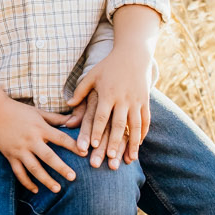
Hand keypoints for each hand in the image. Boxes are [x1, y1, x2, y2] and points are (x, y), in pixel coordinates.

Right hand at [0, 98, 82, 192]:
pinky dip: (27, 182)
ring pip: (34, 168)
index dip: (73, 146)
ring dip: (46, 180)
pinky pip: (19, 173)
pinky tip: (35, 189)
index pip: (60, 138)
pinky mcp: (10, 156)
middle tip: (73, 177)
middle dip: (61, 168)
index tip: (84, 153)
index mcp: (40, 128)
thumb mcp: (38, 112)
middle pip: (48, 157)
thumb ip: (56, 118)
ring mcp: (19, 149)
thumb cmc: (18, 110)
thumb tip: (74, 120)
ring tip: (57, 189)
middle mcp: (30, 140)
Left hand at [67, 44, 152, 167]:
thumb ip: (80, 91)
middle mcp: (123, 99)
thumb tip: (67, 104)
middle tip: (109, 159)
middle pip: (118, 124)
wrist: (133, 54)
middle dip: (114, 142)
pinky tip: (138, 146)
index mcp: (108, 93)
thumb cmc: (109, 66)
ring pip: (135, 126)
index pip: (101, 116)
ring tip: (129, 159)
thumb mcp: (92, 75)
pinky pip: (146, 120)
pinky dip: (143, 134)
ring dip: (132, 144)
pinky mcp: (146, 101)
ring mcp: (136, 100)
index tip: (92, 146)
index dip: (97, 131)